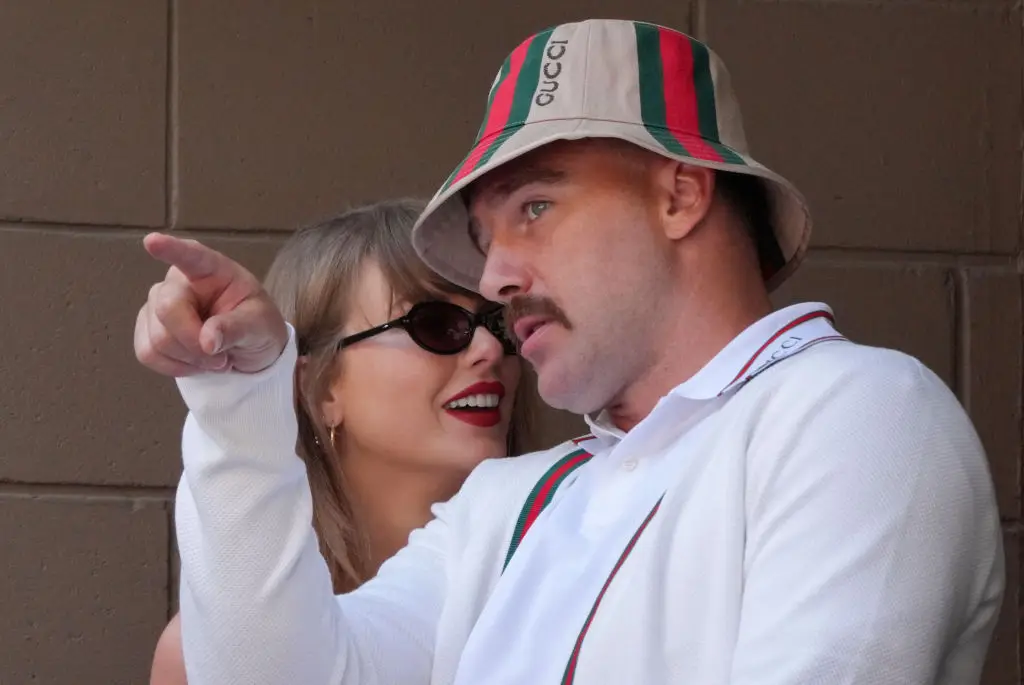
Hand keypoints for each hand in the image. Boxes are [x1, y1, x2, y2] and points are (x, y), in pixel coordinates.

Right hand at [135, 233, 287, 375]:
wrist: (248, 351)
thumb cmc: (257, 326)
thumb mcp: (260, 326)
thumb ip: (236, 328)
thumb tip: (207, 341)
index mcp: (212, 270)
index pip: (190, 255)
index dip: (171, 249)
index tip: (152, 241)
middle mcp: (178, 282)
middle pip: (167, 310)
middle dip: (194, 343)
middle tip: (223, 358)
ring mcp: (157, 305)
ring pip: (156, 339)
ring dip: (189, 359)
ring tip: (214, 358)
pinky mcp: (146, 330)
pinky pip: (147, 353)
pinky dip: (174, 367)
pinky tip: (194, 363)